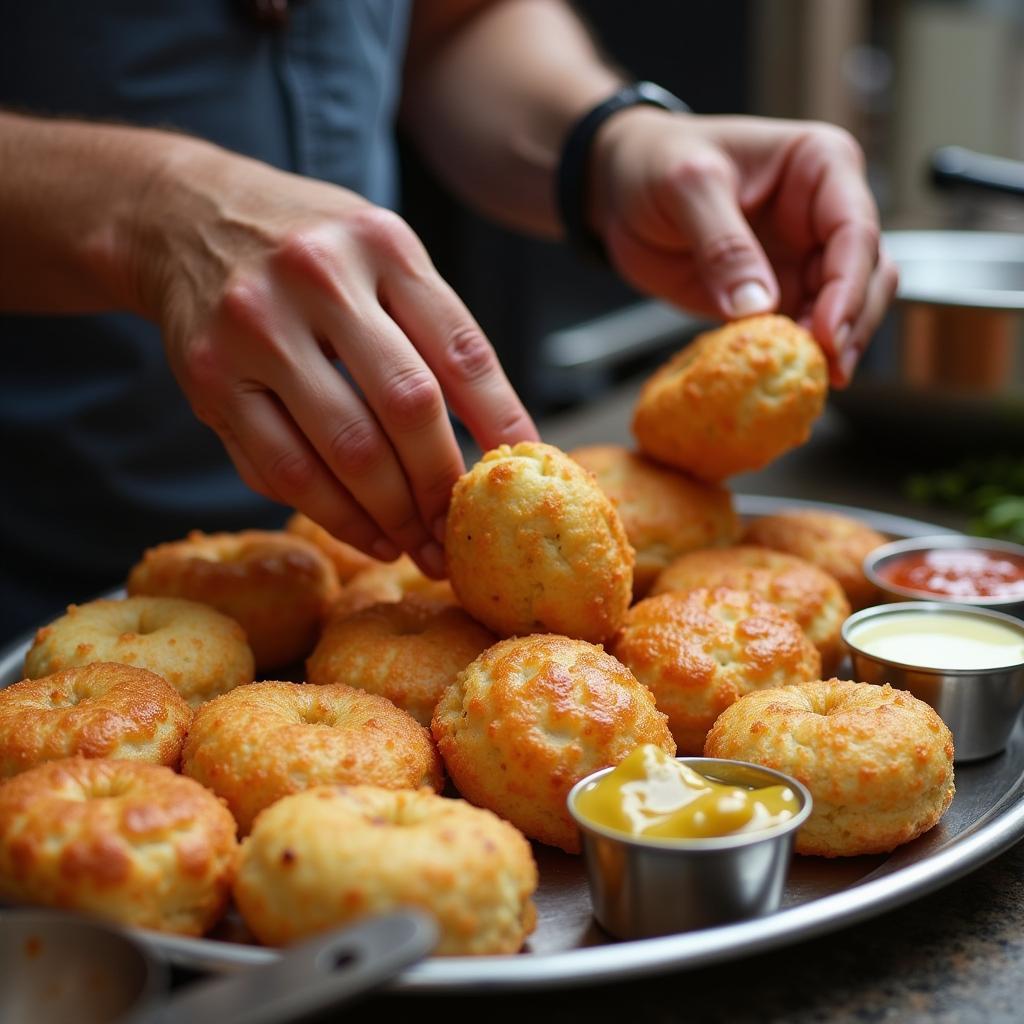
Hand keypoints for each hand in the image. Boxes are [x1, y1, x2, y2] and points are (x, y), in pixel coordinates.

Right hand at [131, 139, 536, 574]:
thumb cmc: (308, 249)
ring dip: (395, 516)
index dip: (501, 422)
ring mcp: (256, 328)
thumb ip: (434, 328)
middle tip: (462, 531)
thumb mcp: (380, 254)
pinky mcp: (209, 377)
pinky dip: (336, 517)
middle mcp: (318, 277)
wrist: (183, 215)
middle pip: (408, 405)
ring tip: (422, 547)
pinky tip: (370, 537)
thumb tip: (500, 436)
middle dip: (443, 484)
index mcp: (382, 244)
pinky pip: (284, 471)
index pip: (461, 350)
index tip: (522, 474)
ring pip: (347, 450)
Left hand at [588, 109, 897, 386]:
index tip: (828, 334)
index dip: (848, 286)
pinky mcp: (777, 295)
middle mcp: (824, 214)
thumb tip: (757, 306)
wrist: (620, 189)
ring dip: (832, 347)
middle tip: (828, 370)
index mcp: (821, 167)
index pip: (855, 231)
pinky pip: (799, 332)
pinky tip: (782, 381)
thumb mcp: (687, 187)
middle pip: (866, 275)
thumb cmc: (656, 163)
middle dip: (852, 324)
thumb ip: (723, 243)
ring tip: (807, 380)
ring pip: (845, 309)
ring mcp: (804, 258)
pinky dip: (795, 356)